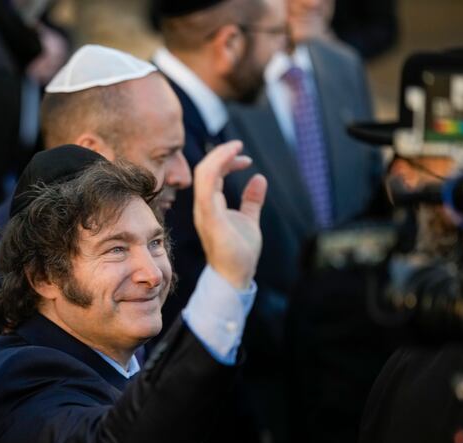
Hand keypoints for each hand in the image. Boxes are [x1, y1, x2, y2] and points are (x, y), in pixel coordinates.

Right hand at [193, 141, 266, 289]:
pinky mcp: (212, 220)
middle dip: (219, 153)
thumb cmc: (239, 253)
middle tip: (239, 145)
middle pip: (203, 170)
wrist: (236, 277)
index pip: (211, 175)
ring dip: (219, 157)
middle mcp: (204, 207)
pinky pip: (208, 190)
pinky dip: (218, 170)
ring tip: (237, 147)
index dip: (224, 161)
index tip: (245, 157)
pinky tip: (236, 162)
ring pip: (204, 175)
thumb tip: (259, 178)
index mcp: (210, 206)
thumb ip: (252, 200)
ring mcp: (206, 213)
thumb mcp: (249, 220)